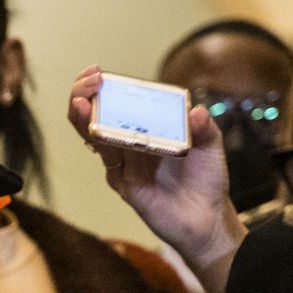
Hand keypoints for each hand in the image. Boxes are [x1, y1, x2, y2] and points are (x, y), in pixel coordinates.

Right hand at [69, 65, 245, 292]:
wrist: (206, 220)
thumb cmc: (208, 181)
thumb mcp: (211, 148)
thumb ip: (205, 130)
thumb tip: (196, 112)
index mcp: (150, 126)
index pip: (121, 100)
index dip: (105, 86)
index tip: (98, 72)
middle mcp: (132, 140)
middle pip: (98, 113)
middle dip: (85, 94)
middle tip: (90, 81)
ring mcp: (124, 160)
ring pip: (94, 134)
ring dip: (83, 116)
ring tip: (80, 100)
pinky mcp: (122, 181)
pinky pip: (108, 159)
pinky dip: (99, 142)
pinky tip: (94, 128)